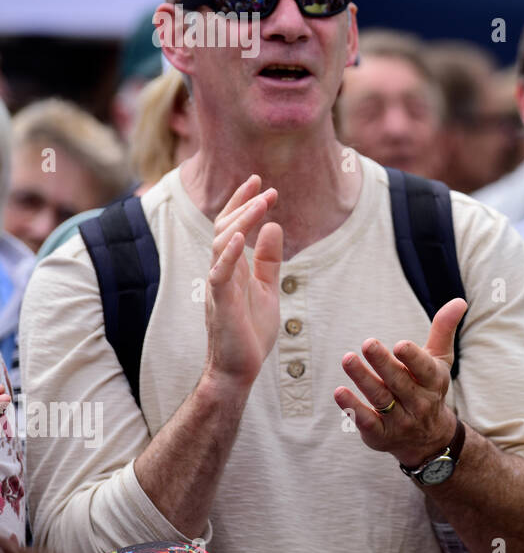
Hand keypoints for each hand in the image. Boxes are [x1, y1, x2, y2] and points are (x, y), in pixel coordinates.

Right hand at [205, 175, 281, 386]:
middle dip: (244, 205)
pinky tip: (242, 238)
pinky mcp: (221, 305)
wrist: (239, 369)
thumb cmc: (250, 331)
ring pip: (222, 245)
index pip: (232, 227)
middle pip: (225, 229)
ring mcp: (219, 287)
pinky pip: (220, 275)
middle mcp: (221, 272)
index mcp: (233, 267)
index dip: (243, 203)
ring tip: (260, 203)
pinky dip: (230, 255)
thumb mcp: (268, 288)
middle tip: (265, 187)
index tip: (261, 183)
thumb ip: (269, 259)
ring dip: (241, 222)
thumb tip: (274, 226)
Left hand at [334, 297, 466, 468]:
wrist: (429, 439)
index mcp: (432, 382)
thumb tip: (459, 300)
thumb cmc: (429, 388)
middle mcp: (418, 402)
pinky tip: (339, 392)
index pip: (424, 369)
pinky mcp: (380, 435)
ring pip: (380, 399)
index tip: (400, 345)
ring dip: (363, 379)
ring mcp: (400, 421)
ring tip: (348, 359)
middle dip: (383, 363)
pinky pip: (366, 421)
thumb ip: (444, 330)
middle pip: (398, 382)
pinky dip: (353, 408)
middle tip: (367, 343)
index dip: (412, 358)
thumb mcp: (440, 360)